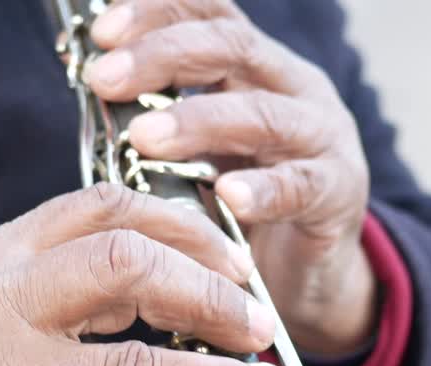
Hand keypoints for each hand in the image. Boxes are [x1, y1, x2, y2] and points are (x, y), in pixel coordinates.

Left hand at [86, 0, 376, 354]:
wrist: (309, 274)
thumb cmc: (244, 205)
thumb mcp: (202, 150)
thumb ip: (162, 116)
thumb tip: (91, 82)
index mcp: (257, 67)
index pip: (209, 14)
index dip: (157, 11)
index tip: (99, 33)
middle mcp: (295, 89)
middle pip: (232, 47)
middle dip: (162, 57)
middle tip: (104, 80)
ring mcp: (323, 139)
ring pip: (264, 115)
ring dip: (199, 122)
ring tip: (144, 139)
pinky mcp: (338, 194)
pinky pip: (301, 186)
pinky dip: (264, 190)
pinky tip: (228, 197)